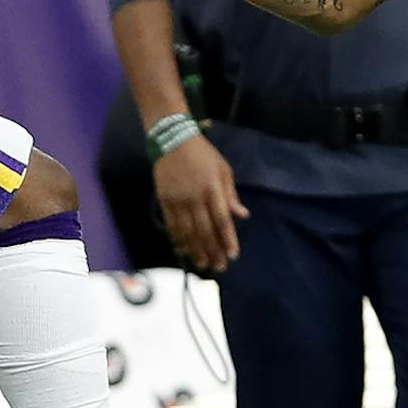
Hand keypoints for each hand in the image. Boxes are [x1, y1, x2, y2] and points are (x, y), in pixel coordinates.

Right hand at [153, 132, 248, 272]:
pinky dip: (178, 239)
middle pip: (205, 230)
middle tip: (219, 267)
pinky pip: (172, 224)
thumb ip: (231, 194)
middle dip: (213, 251)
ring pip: (187, 231)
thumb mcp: (223, 169)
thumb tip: (242, 215)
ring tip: (203, 264)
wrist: (172, 139)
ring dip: (196, 250)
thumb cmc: (203, 154)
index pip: (222, 220)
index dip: (228, 239)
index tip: (233, 255)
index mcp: (213, 189)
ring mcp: (178, 200)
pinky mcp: (164, 200)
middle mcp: (195, 197)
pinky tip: (183, 250)